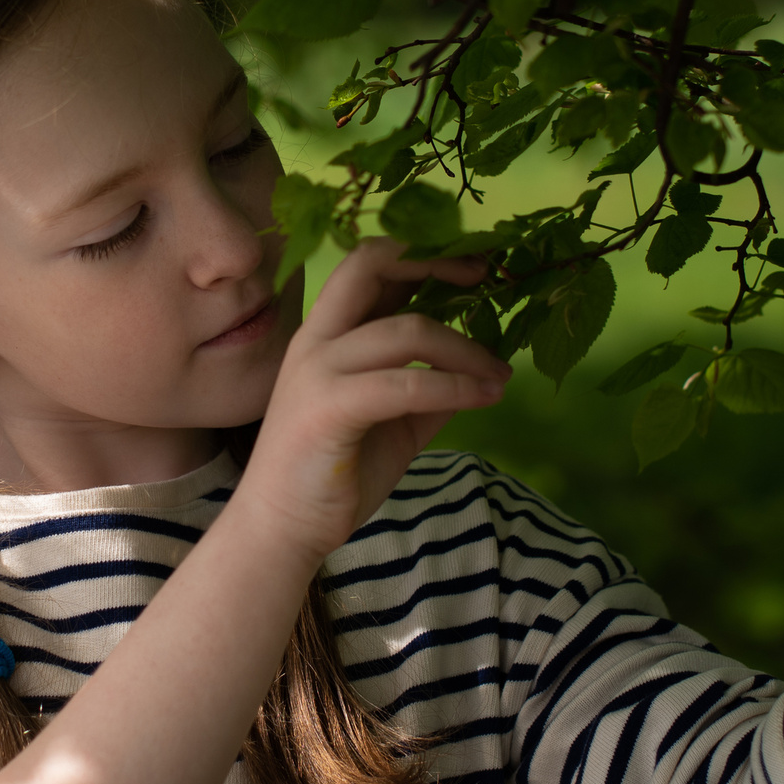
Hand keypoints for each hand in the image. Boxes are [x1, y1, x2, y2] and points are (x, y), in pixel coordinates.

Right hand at [232, 240, 512, 560]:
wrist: (282, 529)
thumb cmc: (333, 476)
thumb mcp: (394, 423)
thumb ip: (427, 389)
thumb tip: (481, 370)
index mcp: (328, 336)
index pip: (370, 266)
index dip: (423, 254)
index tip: (475, 265)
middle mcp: (317, 340)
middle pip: (370, 265)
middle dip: (434, 260)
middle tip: (487, 278)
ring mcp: (318, 370)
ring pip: (406, 330)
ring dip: (466, 350)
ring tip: (500, 374)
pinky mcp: (327, 407)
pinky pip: (405, 384)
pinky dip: (455, 386)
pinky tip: (485, 397)